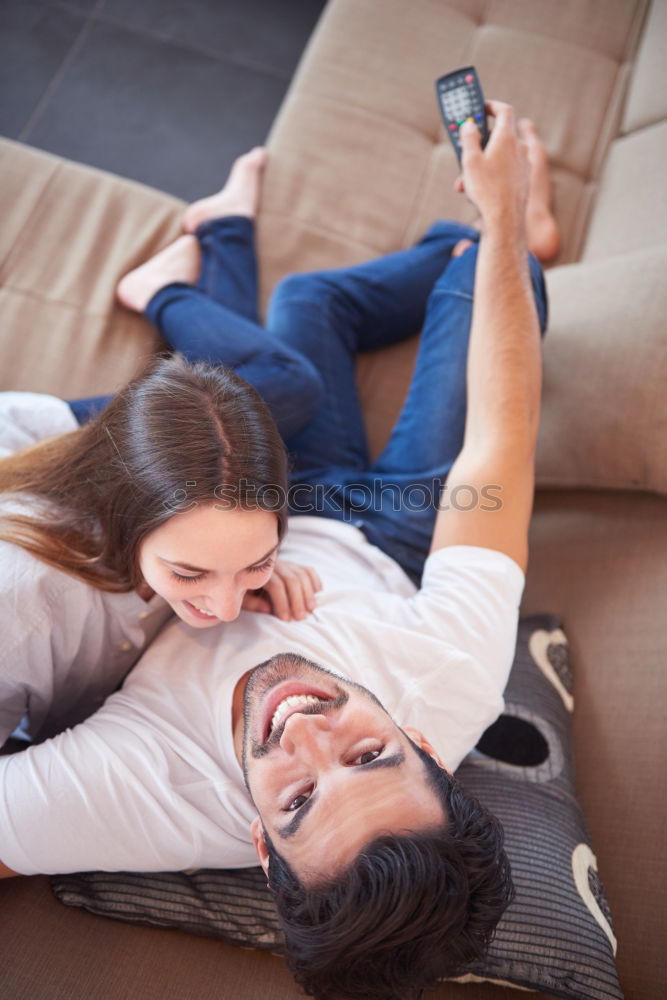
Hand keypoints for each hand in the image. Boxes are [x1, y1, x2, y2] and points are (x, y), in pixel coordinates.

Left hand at [241, 559, 322, 621]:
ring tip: (311, 609)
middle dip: (298, 600)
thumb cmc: (242, 591)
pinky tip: (318, 591)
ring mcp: (285, 564)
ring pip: (301, 574)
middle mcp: (274, 565)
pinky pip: (307, 570)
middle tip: (301, 618)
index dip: (282, 602)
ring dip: (308, 593)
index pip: (276, 585)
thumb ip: (252, 604)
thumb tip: (268, 609)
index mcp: (259, 573)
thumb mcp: (241, 599)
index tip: (286, 619)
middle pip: (291, 579)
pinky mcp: (293, 566)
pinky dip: (314, 579)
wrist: (243, 573)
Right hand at [453, 100, 528, 235]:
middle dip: (480, 142)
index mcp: (507, 137)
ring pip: (500, 157)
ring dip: (482, 163)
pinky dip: (492, 175)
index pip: (504, 110)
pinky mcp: (523, 180)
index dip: (492, 106)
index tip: (481, 107)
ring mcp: (523, 165)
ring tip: (465, 181)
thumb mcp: (470, 160)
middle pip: (499, 135)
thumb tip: (469, 126)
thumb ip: (468, 138)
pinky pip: (505, 171)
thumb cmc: (487, 190)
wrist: (504, 221)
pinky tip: (478, 191)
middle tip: (465, 146)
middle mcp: (519, 148)